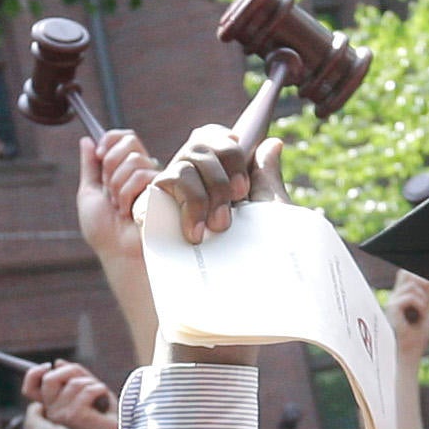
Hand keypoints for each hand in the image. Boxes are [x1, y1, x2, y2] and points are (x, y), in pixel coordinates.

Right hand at [22, 359, 118, 428]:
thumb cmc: (104, 411)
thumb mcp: (87, 385)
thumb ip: (73, 375)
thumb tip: (58, 363)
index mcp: (51, 405)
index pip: (29, 389)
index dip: (34, 373)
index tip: (49, 365)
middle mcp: (52, 412)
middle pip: (49, 379)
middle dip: (71, 371)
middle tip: (86, 379)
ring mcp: (61, 415)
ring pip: (73, 383)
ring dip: (91, 383)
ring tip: (99, 394)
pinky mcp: (74, 416)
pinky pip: (86, 390)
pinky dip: (100, 389)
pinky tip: (104, 398)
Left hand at [77, 130, 155, 265]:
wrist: (118, 253)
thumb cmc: (104, 232)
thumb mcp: (88, 194)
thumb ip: (89, 167)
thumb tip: (86, 140)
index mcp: (124, 170)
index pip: (123, 137)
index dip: (110, 140)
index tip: (98, 155)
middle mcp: (141, 171)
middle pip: (129, 141)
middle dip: (110, 166)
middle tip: (110, 192)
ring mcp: (154, 180)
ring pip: (134, 160)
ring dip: (117, 187)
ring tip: (120, 208)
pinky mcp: (164, 190)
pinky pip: (142, 175)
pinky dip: (127, 195)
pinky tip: (130, 212)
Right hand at [156, 122, 278, 244]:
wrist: (228, 291)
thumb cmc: (251, 254)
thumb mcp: (267, 212)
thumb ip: (266, 176)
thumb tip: (273, 143)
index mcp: (220, 171)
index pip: (218, 138)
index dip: (230, 151)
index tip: (242, 187)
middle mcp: (194, 173)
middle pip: (204, 141)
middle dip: (224, 173)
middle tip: (235, 207)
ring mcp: (174, 186)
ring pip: (189, 158)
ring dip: (210, 191)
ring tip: (218, 227)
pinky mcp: (155, 202)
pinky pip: (172, 178)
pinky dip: (190, 202)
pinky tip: (195, 232)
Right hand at [387, 269, 428, 369]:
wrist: (408, 357)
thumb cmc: (415, 341)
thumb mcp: (425, 314)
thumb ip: (426, 298)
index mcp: (400, 300)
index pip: (407, 276)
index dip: (420, 279)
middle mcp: (394, 299)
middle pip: (405, 273)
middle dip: (421, 282)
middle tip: (427, 301)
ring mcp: (392, 304)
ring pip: (410, 284)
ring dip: (423, 297)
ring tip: (424, 312)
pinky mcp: (391, 310)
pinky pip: (409, 297)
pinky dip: (420, 304)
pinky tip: (422, 315)